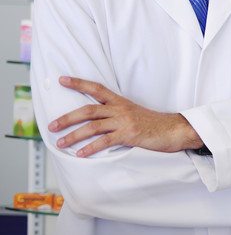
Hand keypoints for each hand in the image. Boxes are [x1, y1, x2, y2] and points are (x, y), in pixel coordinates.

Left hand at [49, 76, 202, 156]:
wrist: (174, 129)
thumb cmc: (154, 124)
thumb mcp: (135, 113)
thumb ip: (117, 115)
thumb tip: (98, 122)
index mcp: (121, 102)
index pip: (97, 88)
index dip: (78, 83)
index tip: (62, 80)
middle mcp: (121, 109)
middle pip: (88, 109)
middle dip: (67, 117)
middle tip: (51, 125)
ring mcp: (125, 121)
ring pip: (93, 126)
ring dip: (74, 135)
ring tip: (60, 143)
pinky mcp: (129, 134)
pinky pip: (105, 141)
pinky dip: (91, 148)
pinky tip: (80, 154)